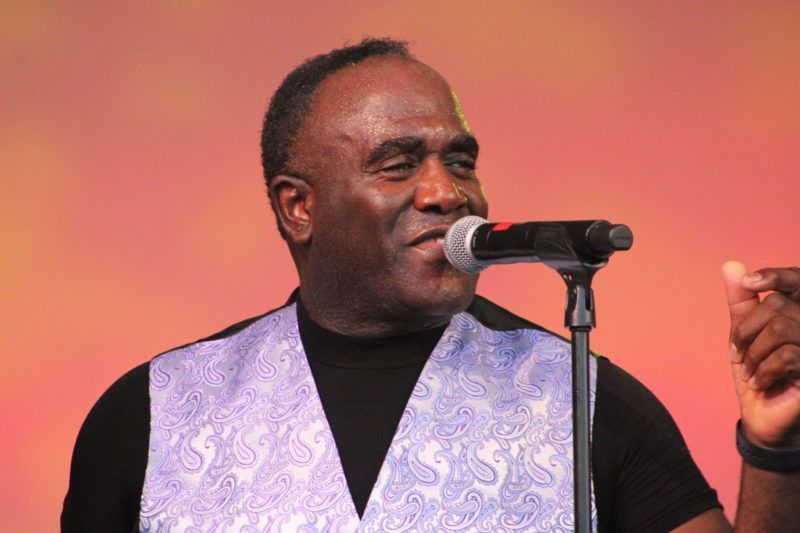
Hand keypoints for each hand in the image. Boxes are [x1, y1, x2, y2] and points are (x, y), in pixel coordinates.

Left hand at [723, 261, 799, 447]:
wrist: (765, 416)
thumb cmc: (757, 370)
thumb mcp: (743, 334)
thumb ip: (741, 301)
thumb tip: (731, 265)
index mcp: (799, 312)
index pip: (797, 280)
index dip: (776, 276)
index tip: (750, 282)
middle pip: (777, 305)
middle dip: (746, 330)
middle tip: (735, 354)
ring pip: (781, 329)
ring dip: (753, 353)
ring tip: (747, 371)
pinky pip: (788, 356)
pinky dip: (763, 370)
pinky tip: (760, 383)